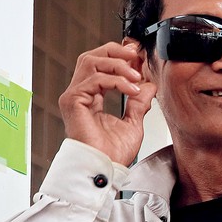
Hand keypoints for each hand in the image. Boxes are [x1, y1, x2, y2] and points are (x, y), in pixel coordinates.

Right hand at [58, 39, 156, 166]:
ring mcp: (74, 96)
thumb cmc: (113, 154)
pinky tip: (131, 90)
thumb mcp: (133, 123)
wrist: (105, 169)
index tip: (139, 58)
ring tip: (136, 77)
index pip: (101, 66)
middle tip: (135, 56)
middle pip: (92, 56)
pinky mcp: (73, 100)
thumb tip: (148, 85)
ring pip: (91, 62)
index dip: (119, 57)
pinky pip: (94, 79)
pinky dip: (116, 81)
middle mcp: (80, 94)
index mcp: (92, 98)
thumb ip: (139, 103)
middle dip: (116, 52)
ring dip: (118, 65)